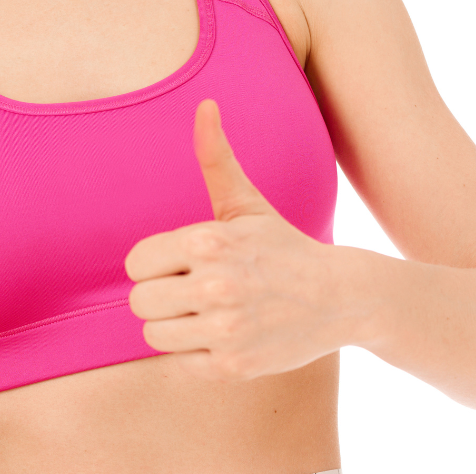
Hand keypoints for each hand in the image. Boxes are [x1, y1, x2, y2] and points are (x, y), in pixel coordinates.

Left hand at [125, 98, 370, 380]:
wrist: (340, 299)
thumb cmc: (283, 250)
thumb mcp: (249, 206)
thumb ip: (217, 161)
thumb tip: (205, 106)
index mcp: (209, 241)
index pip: (135, 264)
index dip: (152, 267)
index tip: (177, 268)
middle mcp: (214, 286)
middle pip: (139, 303)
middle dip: (160, 299)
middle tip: (190, 296)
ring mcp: (225, 329)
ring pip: (154, 336)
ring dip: (174, 329)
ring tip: (203, 318)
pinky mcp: (232, 366)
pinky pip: (179, 364)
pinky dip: (194, 356)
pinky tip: (220, 340)